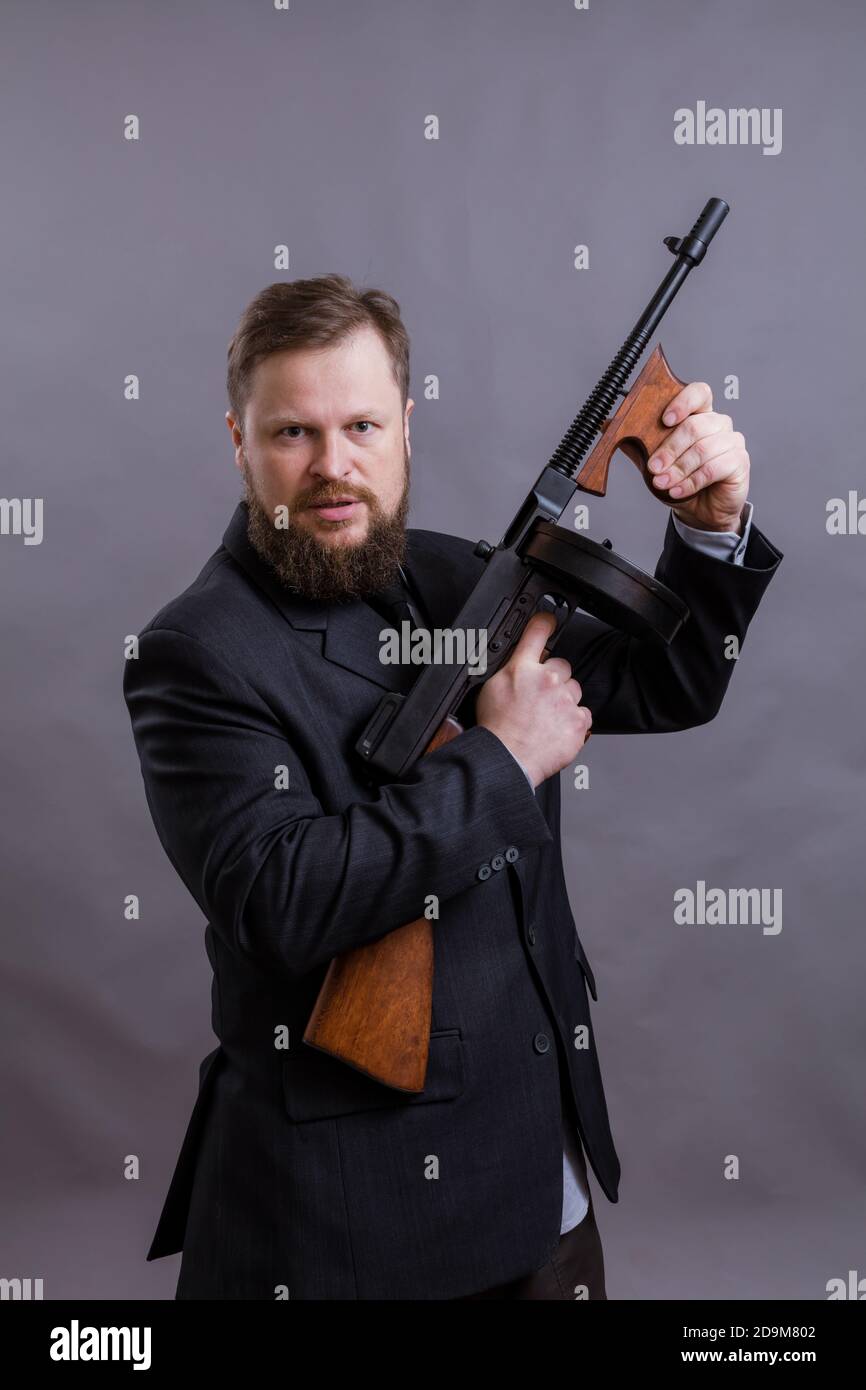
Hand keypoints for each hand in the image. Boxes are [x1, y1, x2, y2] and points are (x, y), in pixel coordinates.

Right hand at [476, 611, 591, 787]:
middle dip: (555, 679)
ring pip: (574, 690)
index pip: (537, 632)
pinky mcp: (578, 720)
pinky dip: (573, 721)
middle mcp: (547, 680)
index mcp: (522, 669)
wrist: (508, 759)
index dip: (545, 621)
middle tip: (541, 698)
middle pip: (562, 666)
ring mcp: (565, 700)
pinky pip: (583, 714)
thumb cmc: (496, 730)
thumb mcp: (491, 689)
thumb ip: (511, 671)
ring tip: (547, 718)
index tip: (550, 618)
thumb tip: (519, 663)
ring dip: (565, 700)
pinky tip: (557, 729)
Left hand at [646, 380, 749, 531]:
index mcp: (699, 414)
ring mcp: (732, 441)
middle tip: (654, 468)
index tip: (664, 420)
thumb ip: (635, 444)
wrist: (700, 511)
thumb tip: (607, 425)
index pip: (698, 393)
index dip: (682, 402)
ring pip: (703, 449)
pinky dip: (692, 481)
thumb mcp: (653, 464)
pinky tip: (679, 490)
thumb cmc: (680, 481)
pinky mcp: (739, 462)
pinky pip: (714, 468)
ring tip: (664, 483)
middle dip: (669, 449)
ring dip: (679, 469)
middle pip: (695, 426)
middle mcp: (718, 424)